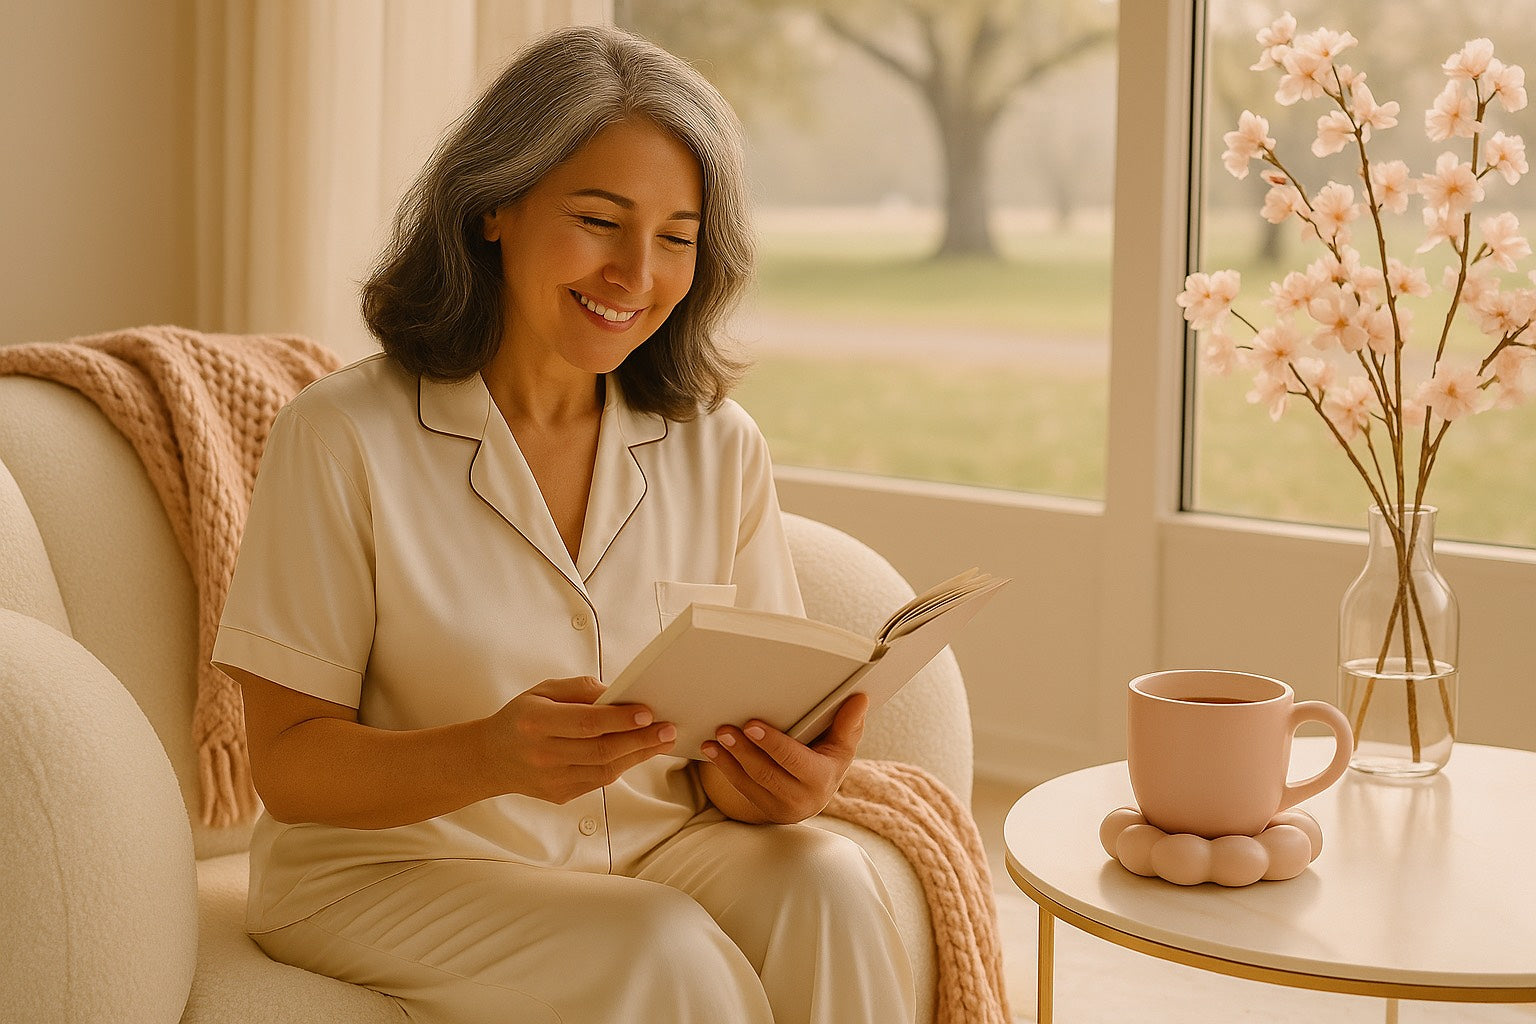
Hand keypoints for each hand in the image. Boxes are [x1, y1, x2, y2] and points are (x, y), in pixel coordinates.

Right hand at [486, 675, 675, 803]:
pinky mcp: (560, 794)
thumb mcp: (542, 691)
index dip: (620, 719)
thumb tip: (616, 693)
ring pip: (605, 769)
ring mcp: (552, 779)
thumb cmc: (522, 718)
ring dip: (639, 755)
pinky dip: (622, 766)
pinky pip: (599, 781)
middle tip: (668, 729)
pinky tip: (637, 753)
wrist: (491, 758)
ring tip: (662, 741)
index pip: (587, 722)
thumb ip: (579, 689)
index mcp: (536, 722)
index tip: (648, 711)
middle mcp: (543, 753)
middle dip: (641, 739)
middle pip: (602, 749)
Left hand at [698, 692, 867, 823]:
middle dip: (743, 750)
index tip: (751, 724)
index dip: (772, 743)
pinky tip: (711, 750)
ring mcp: (781, 808)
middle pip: (767, 773)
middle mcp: (803, 799)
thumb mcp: (842, 745)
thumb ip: (848, 724)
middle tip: (725, 728)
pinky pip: (741, 789)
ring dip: (728, 759)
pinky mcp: (764, 809)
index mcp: (823, 778)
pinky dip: (724, 768)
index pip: (794, 760)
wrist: (816, 794)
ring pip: (750, 782)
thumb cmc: (829, 760)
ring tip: (715, 737)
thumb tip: (860, 698)